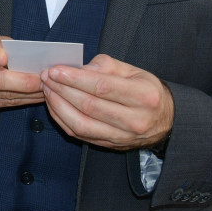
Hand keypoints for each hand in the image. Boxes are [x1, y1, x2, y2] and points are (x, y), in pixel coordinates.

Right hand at [0, 29, 43, 114]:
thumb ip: (0, 43)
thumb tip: (25, 55)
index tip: (6, 58)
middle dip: (22, 82)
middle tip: (41, 80)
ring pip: (2, 95)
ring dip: (27, 94)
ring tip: (45, 88)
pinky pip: (2, 104)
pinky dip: (21, 100)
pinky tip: (34, 96)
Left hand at [41, 54, 173, 151]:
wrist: (165, 121)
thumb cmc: (146, 91)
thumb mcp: (134, 71)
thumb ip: (107, 65)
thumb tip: (82, 68)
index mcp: (143, 96)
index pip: (102, 87)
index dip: (75, 79)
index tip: (56, 70)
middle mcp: (135, 120)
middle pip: (89, 106)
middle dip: (62, 90)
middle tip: (46, 77)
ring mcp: (122, 137)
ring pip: (82, 124)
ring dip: (59, 106)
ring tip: (47, 90)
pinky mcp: (111, 145)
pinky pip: (81, 134)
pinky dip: (63, 120)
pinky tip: (54, 106)